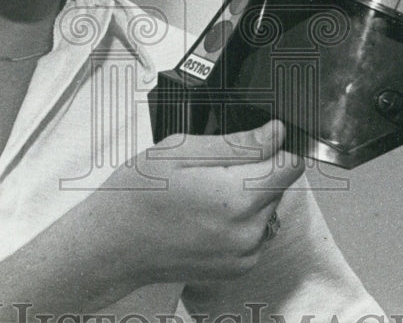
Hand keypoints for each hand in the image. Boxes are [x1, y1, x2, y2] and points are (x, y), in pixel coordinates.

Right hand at [88, 120, 303, 285]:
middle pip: (278, 185)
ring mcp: (244, 255)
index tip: (251, 143)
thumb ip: (237, 143)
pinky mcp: (238, 268)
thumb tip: (275, 133)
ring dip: (247, 196)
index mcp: (238, 199)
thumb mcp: (180, 151)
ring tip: (204, 193)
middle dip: (253, 170)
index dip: (273, 146)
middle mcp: (248, 233)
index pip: (291, 164)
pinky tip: (206, 214)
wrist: (112, 245)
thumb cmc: (137, 195)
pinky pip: (257, 232)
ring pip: (268, 208)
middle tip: (209, 169)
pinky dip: (240, 220)